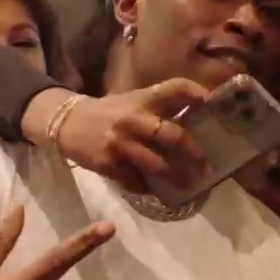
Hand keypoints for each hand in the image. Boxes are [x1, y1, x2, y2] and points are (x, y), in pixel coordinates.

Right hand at [54, 79, 209, 194]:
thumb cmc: (109, 113)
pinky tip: (156, 190)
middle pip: (173, 136)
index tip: (211, 103)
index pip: (174, 89)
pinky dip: (148, 187)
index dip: (195, 93)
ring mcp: (121, 143)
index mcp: (142, 99)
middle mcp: (134, 119)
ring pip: (157, 165)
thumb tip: (198, 115)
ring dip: (177, 178)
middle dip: (194, 153)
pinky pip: (136, 180)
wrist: (69, 124)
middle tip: (206, 166)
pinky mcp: (110, 164)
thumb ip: (159, 106)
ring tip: (188, 186)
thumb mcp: (132, 101)